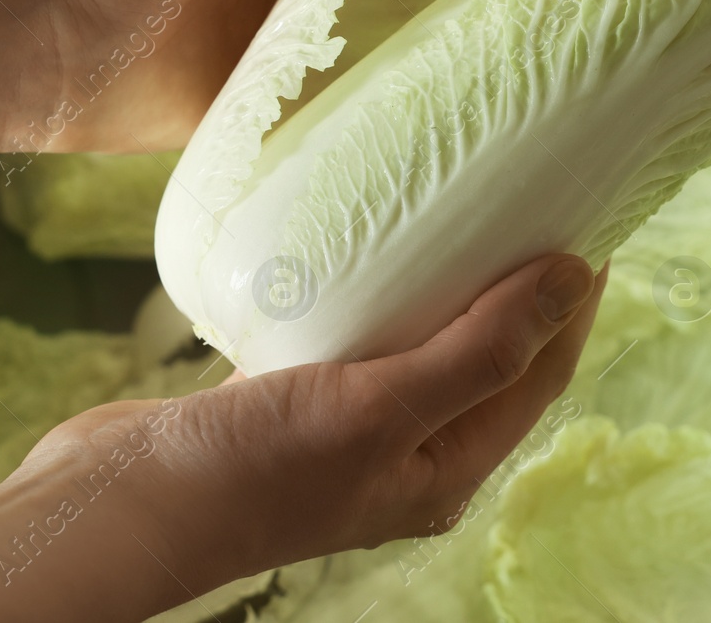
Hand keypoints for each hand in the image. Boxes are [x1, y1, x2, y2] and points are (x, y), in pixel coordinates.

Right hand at [24, 254, 606, 598]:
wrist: (122, 506)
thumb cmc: (255, 470)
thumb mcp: (380, 408)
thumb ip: (478, 350)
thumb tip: (573, 280)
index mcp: (446, 468)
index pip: (539, 372)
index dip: (571, 302)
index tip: (589, 223)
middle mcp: (410, 451)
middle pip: (491, 356)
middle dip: (521, 288)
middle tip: (533, 204)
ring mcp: (352, 427)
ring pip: (427, 343)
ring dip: (452, 286)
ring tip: (466, 213)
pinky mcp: (299, 398)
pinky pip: (364, 337)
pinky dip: (381, 294)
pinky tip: (372, 249)